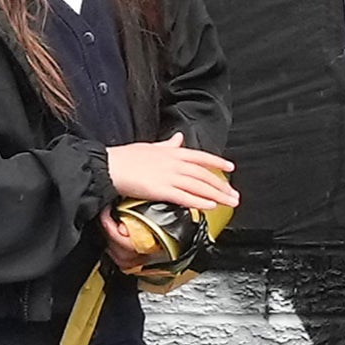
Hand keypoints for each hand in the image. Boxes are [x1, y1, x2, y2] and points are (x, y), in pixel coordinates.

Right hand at [105, 141, 239, 217]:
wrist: (109, 166)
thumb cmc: (125, 157)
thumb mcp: (150, 146)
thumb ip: (168, 145)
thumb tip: (178, 138)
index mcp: (171, 152)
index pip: (200, 156)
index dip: (217, 162)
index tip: (230, 168)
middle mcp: (174, 163)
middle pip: (204, 174)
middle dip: (222, 185)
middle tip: (234, 195)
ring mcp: (168, 176)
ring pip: (198, 186)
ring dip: (217, 195)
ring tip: (229, 202)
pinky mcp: (160, 190)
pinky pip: (185, 197)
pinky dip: (199, 201)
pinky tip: (210, 206)